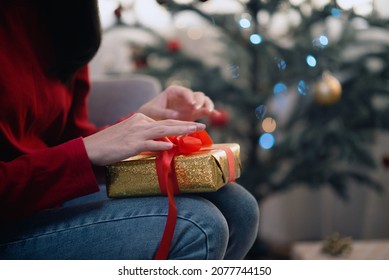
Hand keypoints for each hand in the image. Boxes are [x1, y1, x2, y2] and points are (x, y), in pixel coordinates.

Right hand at [83, 113, 205, 165]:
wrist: (91, 148)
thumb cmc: (110, 144)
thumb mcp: (130, 137)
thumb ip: (147, 138)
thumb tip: (164, 144)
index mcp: (140, 119)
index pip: (164, 122)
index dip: (180, 125)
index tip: (192, 127)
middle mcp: (140, 123)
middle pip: (168, 123)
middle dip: (186, 124)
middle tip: (202, 125)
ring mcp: (137, 133)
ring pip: (163, 130)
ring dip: (180, 130)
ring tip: (194, 130)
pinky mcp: (132, 144)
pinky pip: (150, 144)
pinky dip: (161, 145)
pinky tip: (171, 146)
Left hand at [138, 85, 218, 120]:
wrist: (150, 119)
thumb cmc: (150, 112)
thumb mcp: (154, 111)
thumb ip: (165, 112)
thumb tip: (176, 115)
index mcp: (174, 91)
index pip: (185, 91)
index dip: (189, 97)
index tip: (191, 104)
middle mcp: (185, 96)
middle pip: (198, 95)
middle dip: (200, 101)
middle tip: (197, 108)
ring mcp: (191, 105)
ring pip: (204, 102)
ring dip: (207, 105)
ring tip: (209, 112)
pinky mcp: (194, 113)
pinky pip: (205, 111)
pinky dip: (211, 112)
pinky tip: (215, 115)